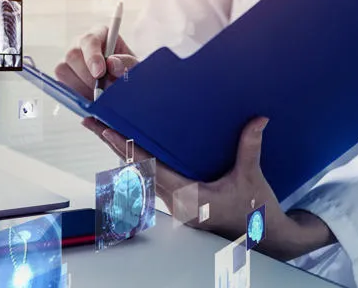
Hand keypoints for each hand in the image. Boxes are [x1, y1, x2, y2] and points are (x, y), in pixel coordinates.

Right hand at [54, 26, 134, 100]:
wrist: (125, 84)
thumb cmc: (130, 71)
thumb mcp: (135, 65)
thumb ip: (128, 63)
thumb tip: (112, 64)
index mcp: (99, 34)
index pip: (89, 40)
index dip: (93, 57)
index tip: (100, 73)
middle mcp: (80, 44)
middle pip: (72, 55)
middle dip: (87, 77)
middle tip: (101, 91)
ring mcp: (69, 60)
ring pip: (62, 70)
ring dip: (80, 87)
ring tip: (98, 97)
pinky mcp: (64, 76)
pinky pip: (61, 84)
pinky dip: (75, 94)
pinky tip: (90, 99)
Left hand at [83, 116, 336, 261]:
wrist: (264, 238)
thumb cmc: (254, 212)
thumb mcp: (251, 178)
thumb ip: (250, 148)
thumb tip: (258, 120)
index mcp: (187, 197)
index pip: (149, 166)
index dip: (126, 147)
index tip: (106, 130)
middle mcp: (175, 202)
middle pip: (136, 167)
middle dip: (115, 144)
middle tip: (93, 122)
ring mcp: (175, 203)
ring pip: (142, 173)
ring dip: (125, 152)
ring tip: (106, 129)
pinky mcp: (180, 201)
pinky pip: (154, 177)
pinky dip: (142, 160)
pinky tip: (135, 147)